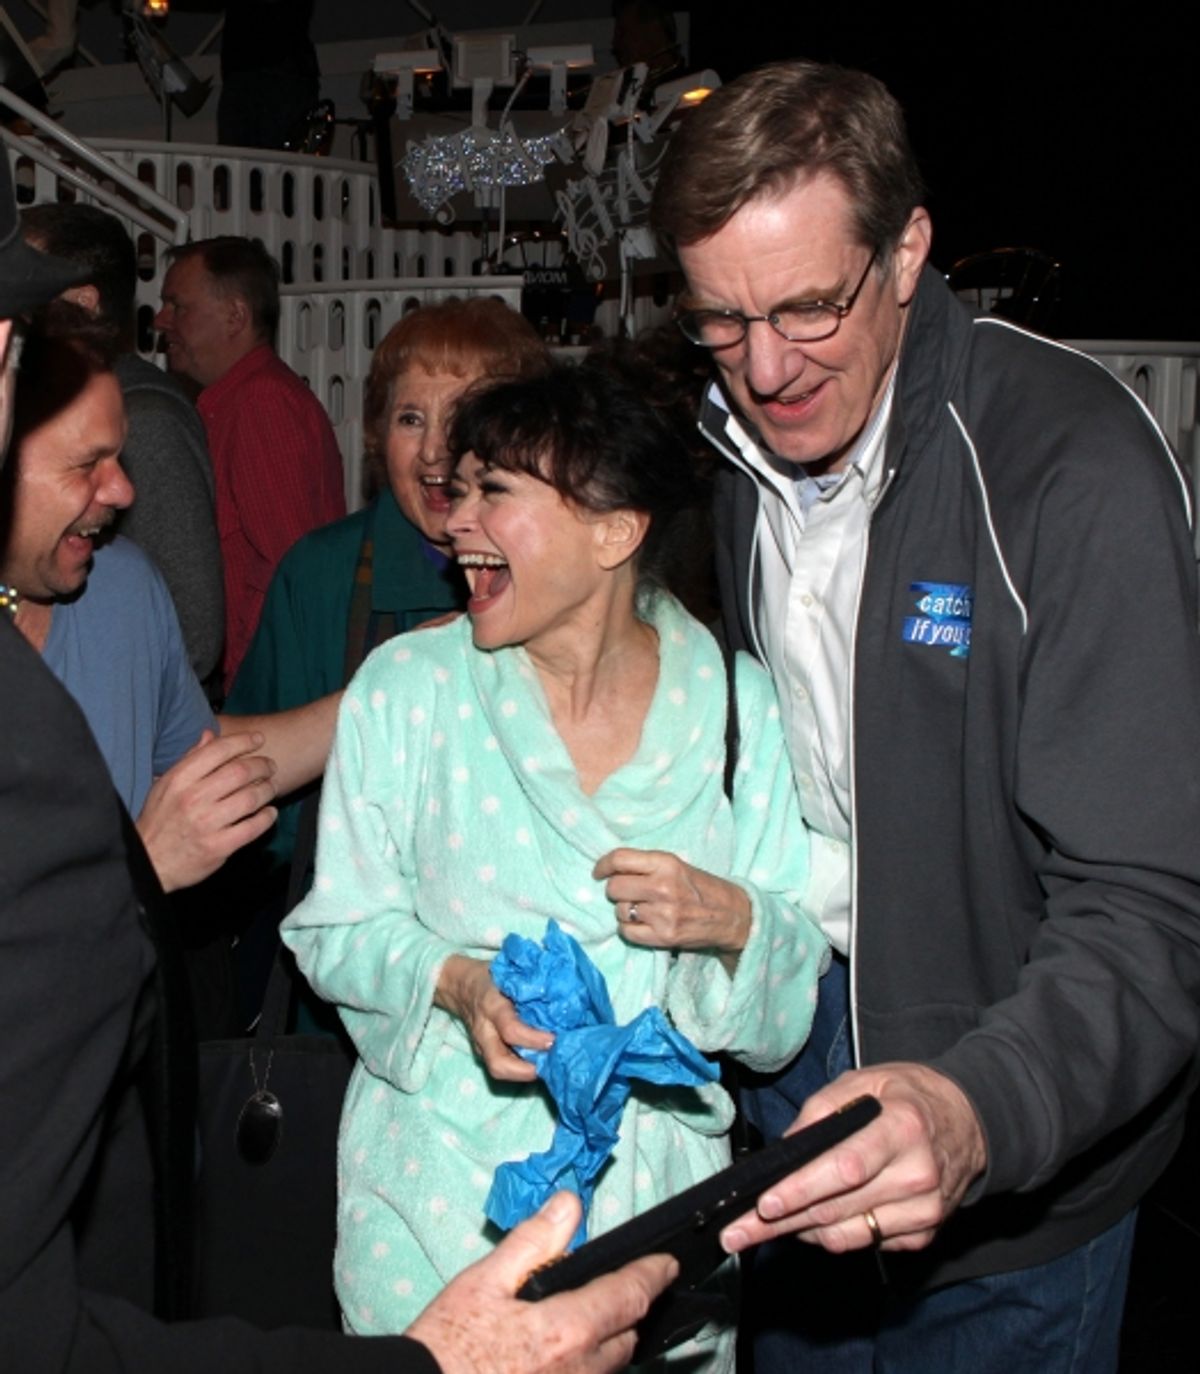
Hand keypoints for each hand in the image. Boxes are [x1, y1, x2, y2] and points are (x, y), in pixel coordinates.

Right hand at [136, 729, 277, 892]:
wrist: (149, 862)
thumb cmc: (160, 820)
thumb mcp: (167, 785)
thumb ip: (190, 759)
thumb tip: (210, 734)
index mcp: (180, 779)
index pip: (218, 750)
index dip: (243, 741)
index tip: (258, 739)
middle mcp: (193, 799)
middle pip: (240, 772)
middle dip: (262, 765)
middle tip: (270, 765)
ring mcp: (207, 824)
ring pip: (251, 798)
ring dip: (268, 789)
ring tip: (271, 786)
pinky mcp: (218, 847)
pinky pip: (253, 827)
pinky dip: (267, 817)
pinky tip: (269, 812)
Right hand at [406, 1191, 677, 1373]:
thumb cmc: (446, 1342)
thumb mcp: (484, 1280)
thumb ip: (533, 1241)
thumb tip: (569, 1205)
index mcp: (566, 1330)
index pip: (628, 1297)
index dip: (652, 1276)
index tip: (667, 1265)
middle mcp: (577, 1370)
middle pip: (626, 1339)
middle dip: (630, 1311)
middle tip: (622, 1288)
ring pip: (609, 1369)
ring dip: (609, 1344)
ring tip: (592, 1321)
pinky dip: (587, 1366)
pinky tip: (563, 1354)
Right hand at [436, 954, 553, 1081]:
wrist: (462, 985)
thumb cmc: (493, 976)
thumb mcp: (511, 973)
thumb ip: (533, 985)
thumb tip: (566, 996)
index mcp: (491, 1005)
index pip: (511, 1030)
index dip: (534, 1039)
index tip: (555, 1040)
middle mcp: (484, 1030)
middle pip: (498, 1064)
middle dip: (527, 1072)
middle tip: (552, 1065)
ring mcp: (480, 1045)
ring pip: (498, 1070)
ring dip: (526, 1074)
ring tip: (549, 1066)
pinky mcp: (482, 1053)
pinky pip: (501, 1067)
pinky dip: (521, 1069)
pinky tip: (540, 1063)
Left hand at [593, 848, 751, 960]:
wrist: (730, 915)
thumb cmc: (700, 887)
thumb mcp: (677, 866)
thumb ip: (646, 866)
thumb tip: (609, 869)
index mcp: (666, 863)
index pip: (620, 859)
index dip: (603, 865)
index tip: (598, 872)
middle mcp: (662, 887)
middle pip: (614, 888)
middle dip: (615, 891)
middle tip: (627, 893)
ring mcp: (662, 914)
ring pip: (619, 911)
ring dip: (624, 911)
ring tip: (642, 909)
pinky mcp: (663, 937)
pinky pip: (626, 932)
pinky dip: (629, 929)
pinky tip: (642, 924)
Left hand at [719, 1063, 986, 1255]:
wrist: (970, 1122)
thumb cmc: (908, 1096)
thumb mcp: (866, 1081)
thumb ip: (823, 1110)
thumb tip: (786, 1148)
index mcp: (902, 1129)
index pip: (845, 1168)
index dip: (802, 1189)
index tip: (764, 1204)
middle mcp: (916, 1175)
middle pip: (838, 1209)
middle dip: (781, 1223)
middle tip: (738, 1231)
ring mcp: (923, 1211)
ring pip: (847, 1235)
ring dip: (801, 1231)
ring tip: (769, 1223)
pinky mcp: (923, 1234)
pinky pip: (864, 1243)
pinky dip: (833, 1234)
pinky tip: (816, 1219)